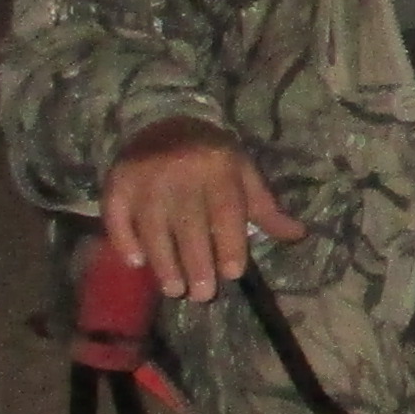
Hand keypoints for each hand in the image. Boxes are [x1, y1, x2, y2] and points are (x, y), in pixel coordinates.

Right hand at [102, 118, 305, 304]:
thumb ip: (265, 208)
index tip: (232, 273)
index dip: (230, 244)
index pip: (225, 212)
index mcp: (218, 167)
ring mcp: (146, 177)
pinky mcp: (117, 181)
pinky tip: (136, 262)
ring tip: (174, 289)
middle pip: (189, 225)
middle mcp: (181, 171)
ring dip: (164, 262)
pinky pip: (116, 215)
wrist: (164, 119)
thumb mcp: (243, 174)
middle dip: (197, 264)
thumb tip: (298, 235)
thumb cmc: (211, 156)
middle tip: (202, 294)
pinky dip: (124, 240)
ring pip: (153, 227)